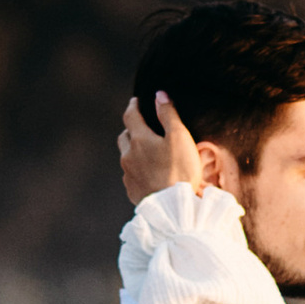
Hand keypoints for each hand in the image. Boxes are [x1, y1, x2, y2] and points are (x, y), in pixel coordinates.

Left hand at [119, 91, 203, 209]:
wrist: (173, 208)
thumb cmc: (180, 171)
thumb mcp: (179, 137)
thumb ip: (168, 114)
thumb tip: (159, 95)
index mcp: (139, 140)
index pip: (130, 115)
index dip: (133, 105)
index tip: (136, 101)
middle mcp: (128, 156)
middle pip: (124, 137)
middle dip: (131, 129)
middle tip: (140, 126)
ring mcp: (128, 175)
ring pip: (126, 157)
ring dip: (134, 151)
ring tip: (147, 151)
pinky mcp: (132, 191)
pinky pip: (131, 175)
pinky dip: (137, 169)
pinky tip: (148, 173)